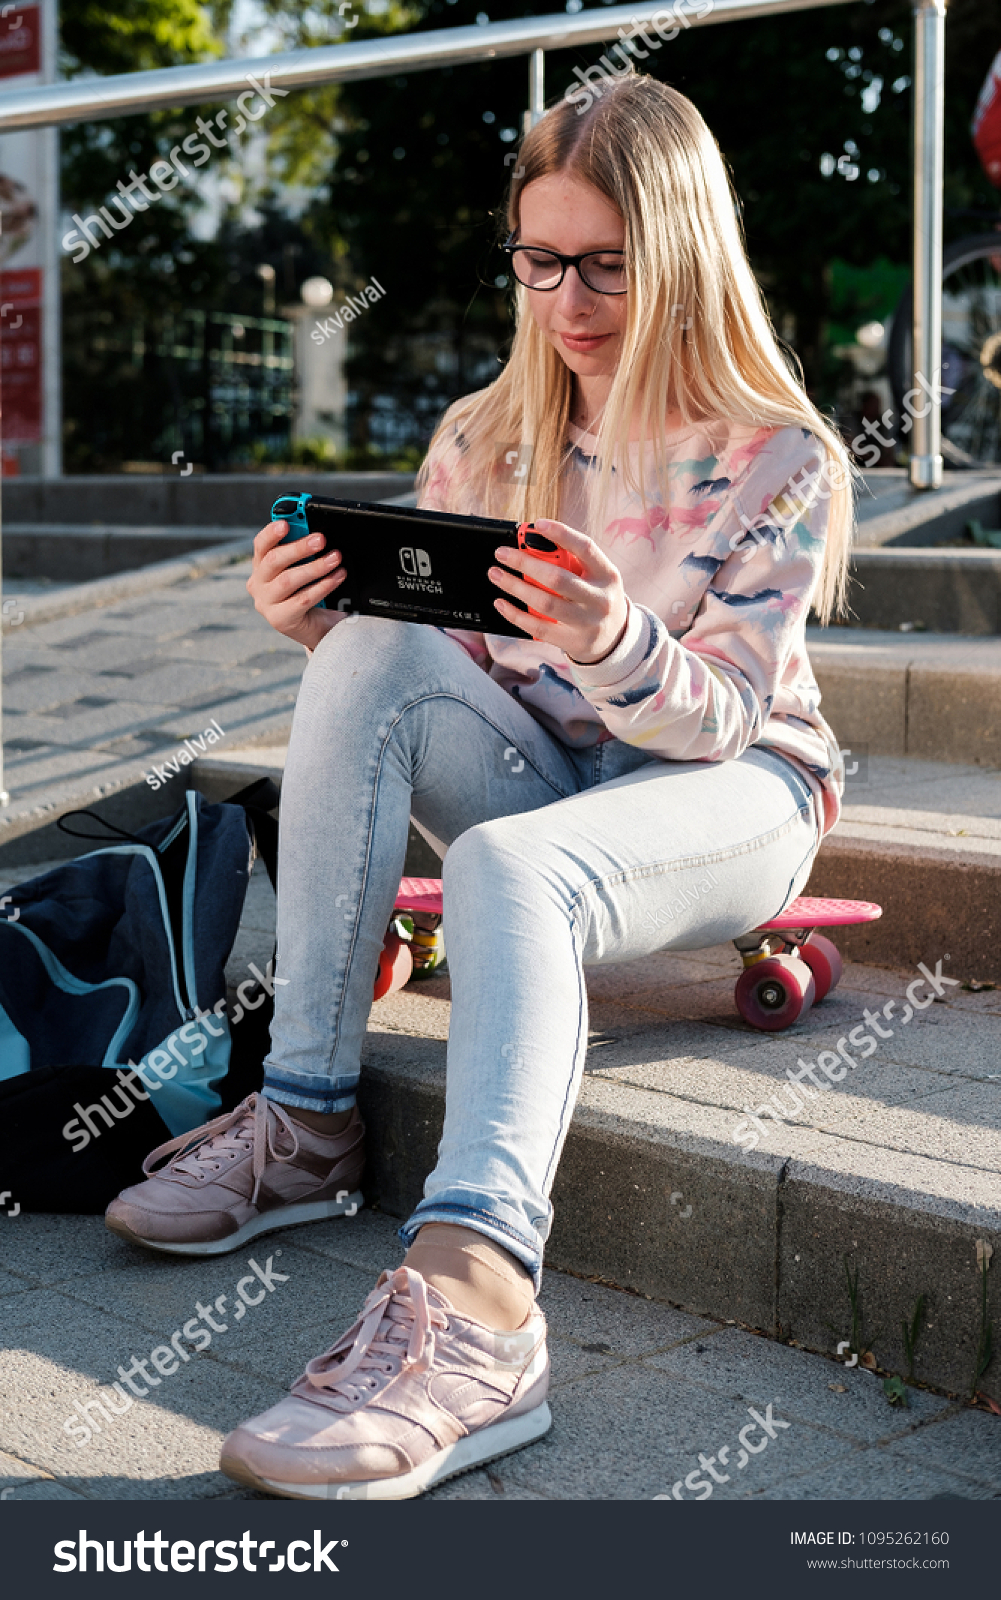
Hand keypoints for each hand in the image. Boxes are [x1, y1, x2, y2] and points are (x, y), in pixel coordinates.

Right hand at [246, 521, 348, 651]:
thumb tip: (315, 535)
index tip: (286, 523)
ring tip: (335, 558)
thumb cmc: (308, 593)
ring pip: (288, 580)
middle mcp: (258, 584)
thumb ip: (303, 553)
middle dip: (299, 548)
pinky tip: (336, 577)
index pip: (261, 544)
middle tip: (321, 539)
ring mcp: (266, 603)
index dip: (271, 532)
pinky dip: (322, 586)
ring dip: (315, 567)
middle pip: (273, 560)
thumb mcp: (303, 569)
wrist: (316, 628)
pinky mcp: (280, 619)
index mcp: (261, 566)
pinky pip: (303, 599)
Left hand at [488, 518, 628, 664]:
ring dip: (515, 587)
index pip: (586, 548)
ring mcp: (586, 623)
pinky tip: (501, 603)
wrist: (614, 638)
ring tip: (496, 574)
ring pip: (544, 603)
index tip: (537, 524)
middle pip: (557, 578)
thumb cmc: (596, 597)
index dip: (562, 534)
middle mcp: (600, 599)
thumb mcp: (596, 577)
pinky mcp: (571, 641)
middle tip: (502, 553)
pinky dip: (516, 615)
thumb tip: (532, 544)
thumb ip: (572, 562)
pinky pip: (538, 627)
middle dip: (525, 563)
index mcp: (607, 575)